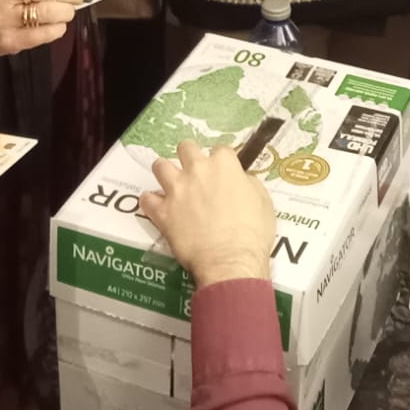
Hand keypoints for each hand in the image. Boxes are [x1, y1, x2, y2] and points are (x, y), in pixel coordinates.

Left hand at [139, 141, 273, 285]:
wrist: (231, 261)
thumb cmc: (253, 233)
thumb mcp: (263, 201)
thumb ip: (247, 183)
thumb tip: (239, 181)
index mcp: (224, 165)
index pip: (220, 149)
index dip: (222, 161)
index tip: (223, 173)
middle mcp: (197, 171)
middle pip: (186, 148)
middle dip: (189, 156)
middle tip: (195, 173)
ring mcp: (177, 190)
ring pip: (160, 166)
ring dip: (165, 173)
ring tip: (172, 186)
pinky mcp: (162, 212)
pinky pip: (147, 199)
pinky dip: (151, 202)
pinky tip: (158, 208)